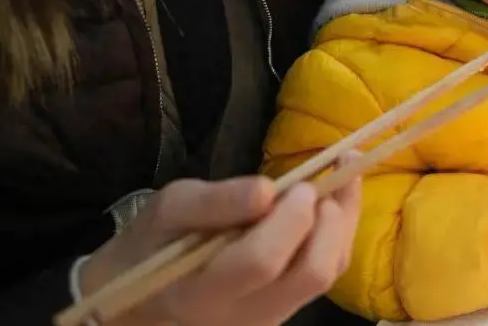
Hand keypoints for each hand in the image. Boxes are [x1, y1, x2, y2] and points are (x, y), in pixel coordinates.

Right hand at [80, 173, 361, 325]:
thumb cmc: (152, 245)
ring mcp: (271, 320)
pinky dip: (340, 233)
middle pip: (312, 274)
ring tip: (341, 176)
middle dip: (330, 220)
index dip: (289, 219)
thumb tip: (268, 190)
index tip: (299, 183)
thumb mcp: (168, 211)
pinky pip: (326, 274)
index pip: (261, 262)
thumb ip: (215, 203)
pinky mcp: (287, 312)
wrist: (144, 296)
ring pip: (328, 274)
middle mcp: (246, 317)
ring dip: (343, 222)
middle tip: (322, 180)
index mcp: (203, 293)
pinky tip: (337, 198)